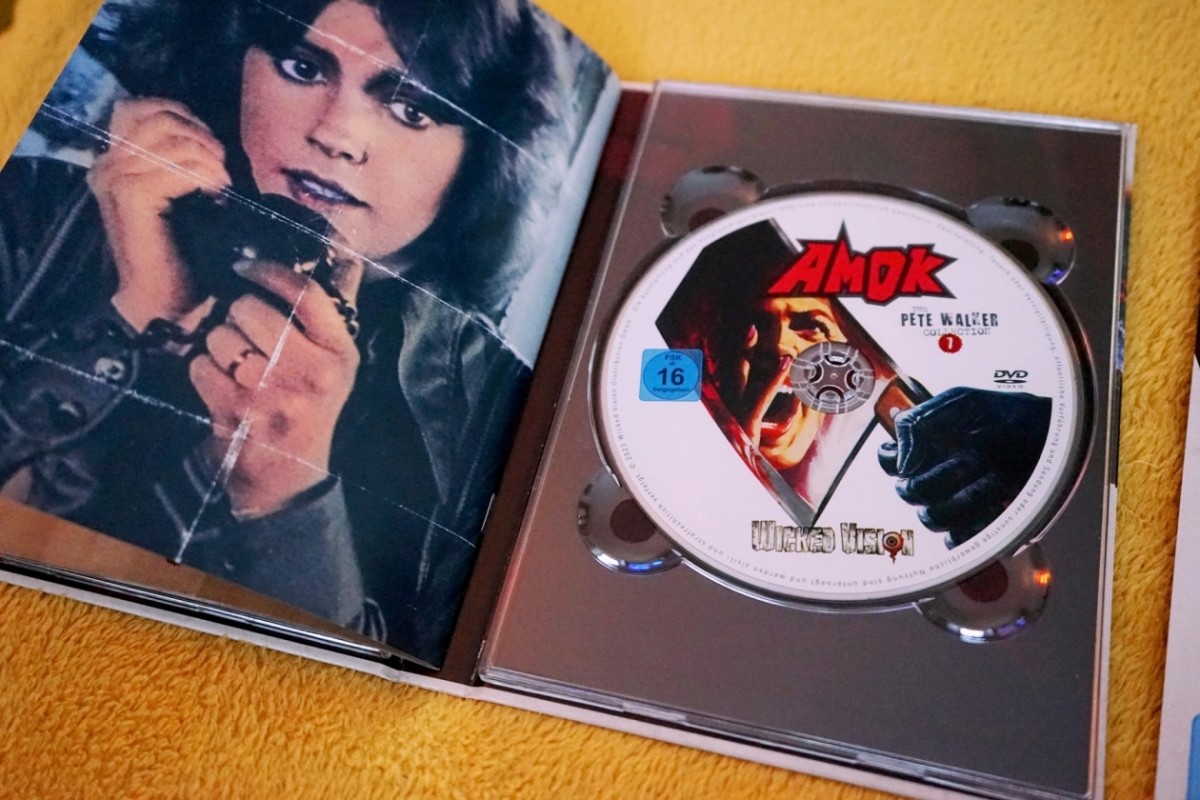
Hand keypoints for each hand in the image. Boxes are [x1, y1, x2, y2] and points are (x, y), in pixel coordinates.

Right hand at [87, 98, 230, 329]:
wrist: (165, 300)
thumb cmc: (181, 251)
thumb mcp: (180, 193)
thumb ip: (179, 159)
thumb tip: (206, 134)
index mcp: (113, 161)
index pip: (139, 107)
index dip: (183, 116)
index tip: (210, 147)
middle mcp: (106, 165)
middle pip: (160, 117)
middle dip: (203, 138)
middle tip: (221, 171)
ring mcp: (114, 180)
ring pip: (173, 140)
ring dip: (209, 159)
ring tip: (219, 187)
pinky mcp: (131, 197)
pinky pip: (178, 168)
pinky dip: (207, 176)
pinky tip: (215, 197)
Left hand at [189, 256, 363, 517]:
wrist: (285, 475)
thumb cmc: (308, 407)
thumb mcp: (336, 363)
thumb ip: (335, 310)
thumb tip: (345, 256)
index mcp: (340, 354)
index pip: (305, 293)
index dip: (269, 271)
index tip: (246, 266)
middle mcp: (312, 373)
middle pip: (252, 309)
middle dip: (237, 316)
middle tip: (244, 332)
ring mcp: (272, 393)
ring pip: (222, 335)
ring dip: (218, 345)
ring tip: (236, 364)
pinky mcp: (236, 411)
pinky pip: (201, 364)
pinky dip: (202, 371)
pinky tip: (222, 385)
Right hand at [877, 387, 1050, 545]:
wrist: (1052, 431)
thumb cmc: (1010, 414)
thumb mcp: (962, 402)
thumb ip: (921, 423)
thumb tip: (901, 461)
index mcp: (925, 445)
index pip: (888, 461)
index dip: (896, 460)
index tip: (920, 454)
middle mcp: (935, 473)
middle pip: (909, 492)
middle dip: (940, 477)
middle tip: (970, 460)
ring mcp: (956, 499)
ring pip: (932, 518)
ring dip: (965, 499)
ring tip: (993, 479)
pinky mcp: (978, 521)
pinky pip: (958, 540)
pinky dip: (974, 526)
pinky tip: (996, 505)